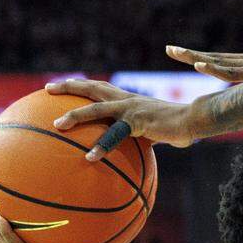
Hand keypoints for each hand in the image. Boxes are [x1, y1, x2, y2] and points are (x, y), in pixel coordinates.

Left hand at [46, 78, 196, 159]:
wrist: (194, 120)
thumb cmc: (178, 128)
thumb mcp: (155, 133)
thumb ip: (141, 140)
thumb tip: (135, 155)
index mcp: (127, 100)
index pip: (98, 88)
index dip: (79, 85)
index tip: (60, 86)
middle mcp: (125, 99)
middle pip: (91, 88)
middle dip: (68, 87)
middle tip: (47, 89)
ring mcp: (130, 109)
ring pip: (96, 108)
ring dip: (76, 115)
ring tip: (57, 125)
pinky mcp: (138, 122)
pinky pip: (115, 134)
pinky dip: (102, 145)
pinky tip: (90, 157)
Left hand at [166, 44, 242, 96]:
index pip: (228, 61)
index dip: (208, 59)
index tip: (190, 57)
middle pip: (217, 56)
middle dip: (192, 54)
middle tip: (170, 49)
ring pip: (219, 61)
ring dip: (195, 57)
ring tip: (173, 51)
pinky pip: (234, 71)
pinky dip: (215, 68)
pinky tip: (199, 65)